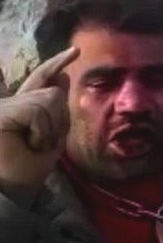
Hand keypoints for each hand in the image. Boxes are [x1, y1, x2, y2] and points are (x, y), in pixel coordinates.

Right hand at [0, 47, 77, 203]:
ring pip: (50, 99)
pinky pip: (40, 109)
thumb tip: (62, 76)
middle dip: (58, 114)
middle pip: (49, 88)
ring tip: (34, 144)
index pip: (40, 78)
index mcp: (20, 107)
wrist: (10, 191)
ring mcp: (2, 105)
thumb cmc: (27, 169)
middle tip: (42, 140)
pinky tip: (30, 142)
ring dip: (51, 127)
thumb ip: (56, 108)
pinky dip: (42, 130)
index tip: (76, 51)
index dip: (57, 63)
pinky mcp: (1, 111)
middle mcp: (8, 102)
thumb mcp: (51, 136)